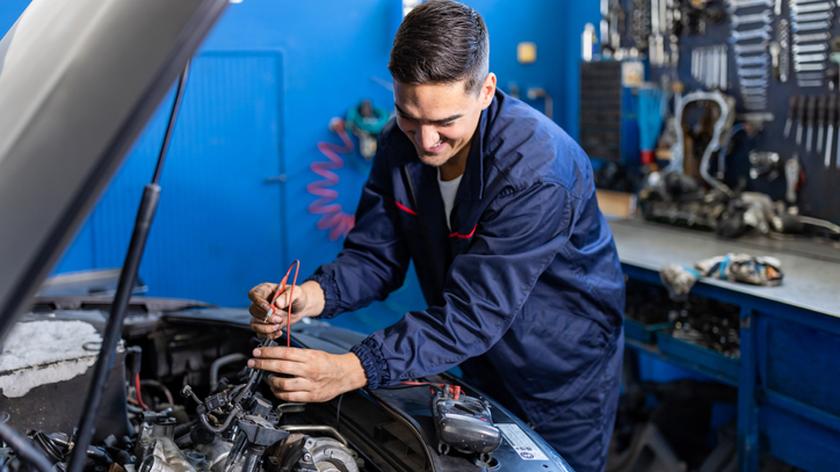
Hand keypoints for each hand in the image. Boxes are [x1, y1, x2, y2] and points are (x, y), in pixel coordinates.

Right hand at [248, 280, 324, 338]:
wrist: (301, 308)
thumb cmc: (297, 297)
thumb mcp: (297, 292)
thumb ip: (287, 296)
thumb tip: (277, 303)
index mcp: (265, 290)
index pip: (253, 295)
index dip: (259, 303)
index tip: (271, 309)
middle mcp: (260, 302)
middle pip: (253, 310)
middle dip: (267, 317)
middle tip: (279, 319)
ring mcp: (261, 315)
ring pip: (254, 323)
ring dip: (266, 328)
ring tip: (279, 325)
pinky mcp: (264, 325)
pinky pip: (259, 333)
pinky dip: (268, 335)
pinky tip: (278, 332)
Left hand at [248, 346, 366, 401]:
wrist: (345, 374)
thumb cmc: (328, 363)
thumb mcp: (313, 353)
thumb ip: (296, 354)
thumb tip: (276, 353)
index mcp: (309, 357)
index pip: (284, 353)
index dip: (268, 353)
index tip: (257, 353)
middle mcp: (308, 370)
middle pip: (281, 367)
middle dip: (263, 364)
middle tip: (253, 363)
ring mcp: (309, 384)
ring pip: (284, 384)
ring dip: (271, 381)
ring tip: (267, 378)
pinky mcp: (311, 396)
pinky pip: (290, 397)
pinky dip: (280, 393)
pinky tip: (276, 389)